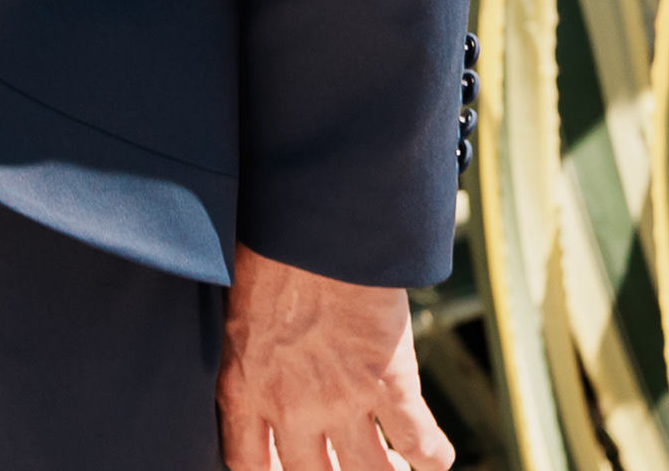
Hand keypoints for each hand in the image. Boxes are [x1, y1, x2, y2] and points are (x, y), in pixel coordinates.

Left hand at [219, 244, 449, 469]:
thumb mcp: (233, 309)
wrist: (312, 222)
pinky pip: (419, 443)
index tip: (284, 463)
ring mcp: (341, 400)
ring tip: (393, 468)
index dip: (270, 469)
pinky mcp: (389, 382)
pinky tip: (435, 457)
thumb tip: (251, 355)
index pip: (248, 462)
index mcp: (242, 386)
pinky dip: (432, 456)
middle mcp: (289, 406)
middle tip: (344, 466)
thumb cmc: (265, 249)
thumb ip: (244, 348)